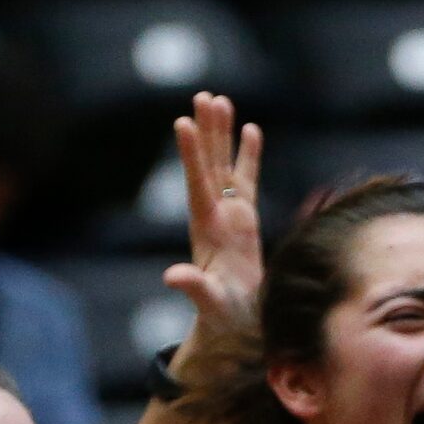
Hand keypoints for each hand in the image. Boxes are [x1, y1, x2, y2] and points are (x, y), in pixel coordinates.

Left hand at [161, 92, 264, 367]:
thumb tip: (172, 277)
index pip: (196, 185)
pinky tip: (252, 129)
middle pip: (208, 166)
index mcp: (206, 231)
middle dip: (207, 132)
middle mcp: (214, 216)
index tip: (182, 122)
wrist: (237, 327)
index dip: (191, 155)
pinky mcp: (245, 220)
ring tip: (220, 100)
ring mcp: (229, 215)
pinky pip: (247, 179)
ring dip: (222, 134)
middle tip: (203, 96)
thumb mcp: (211, 305)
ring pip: (224, 166)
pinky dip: (248, 155)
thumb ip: (194, 288)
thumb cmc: (225, 319)